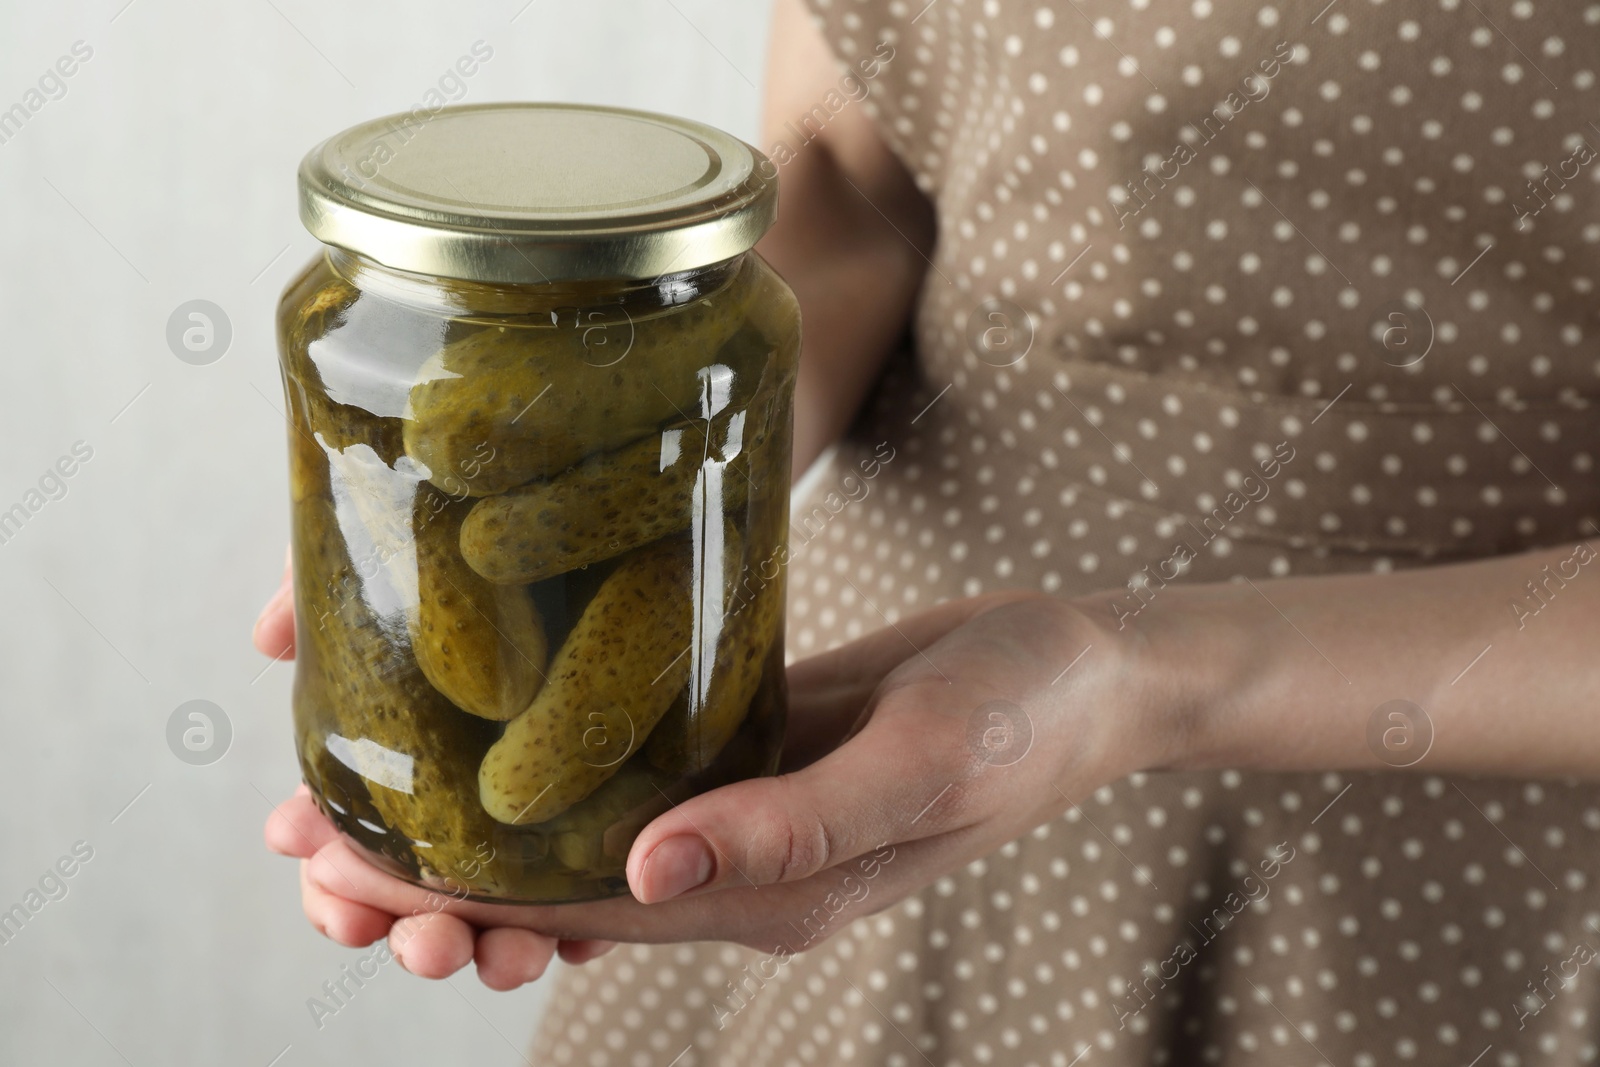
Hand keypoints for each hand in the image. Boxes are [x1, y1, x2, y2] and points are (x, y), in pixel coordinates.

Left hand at [255, 561, 1174, 988]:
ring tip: (354, 795)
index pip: (582, 919)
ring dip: (467, 828)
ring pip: (577, 838)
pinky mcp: (746, 741)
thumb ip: (796, 826)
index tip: (343, 878)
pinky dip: (544, 770)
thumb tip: (648, 880)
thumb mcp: (924, 766)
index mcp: (771, 892)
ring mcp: (738, 803)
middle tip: (302, 845)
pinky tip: (479, 735)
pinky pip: (629, 767)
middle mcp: (737, 861)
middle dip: (430, 882)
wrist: (1085, 667)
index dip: (456, 903)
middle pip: (557, 894)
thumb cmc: (1023, 716)